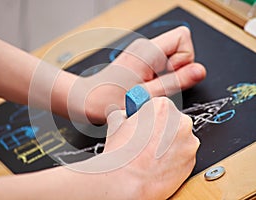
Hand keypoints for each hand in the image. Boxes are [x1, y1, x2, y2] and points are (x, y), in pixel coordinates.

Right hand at [69, 97, 198, 199]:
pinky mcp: (192, 161)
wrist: (127, 182)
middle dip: (161, 129)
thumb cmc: (122, 154)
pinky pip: (183, 155)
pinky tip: (157, 163)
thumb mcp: (116, 123)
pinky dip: (174, 158)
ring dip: (168, 144)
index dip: (150, 116)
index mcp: (163, 107)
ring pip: (179, 139)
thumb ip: (124, 114)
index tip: (146, 122)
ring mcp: (189, 143)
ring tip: (150, 153)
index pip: (160, 106)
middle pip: (173, 121)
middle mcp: (181, 122)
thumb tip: (125, 115)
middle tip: (146, 140)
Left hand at [81, 26, 205, 123]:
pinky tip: (144, 86)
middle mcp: (145, 46)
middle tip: (156, 84)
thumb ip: (176, 82)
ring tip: (147, 87)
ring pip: (172, 57)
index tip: (169, 77)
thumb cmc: (110, 99)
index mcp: (148, 50)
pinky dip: (159, 76)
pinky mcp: (140, 59)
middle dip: (177, 69)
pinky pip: (162, 64)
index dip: (185, 60)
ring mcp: (142, 52)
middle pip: (180, 47)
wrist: (88, 99)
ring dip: (167, 75)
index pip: (183, 37)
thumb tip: (199, 71)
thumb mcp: (148, 95)